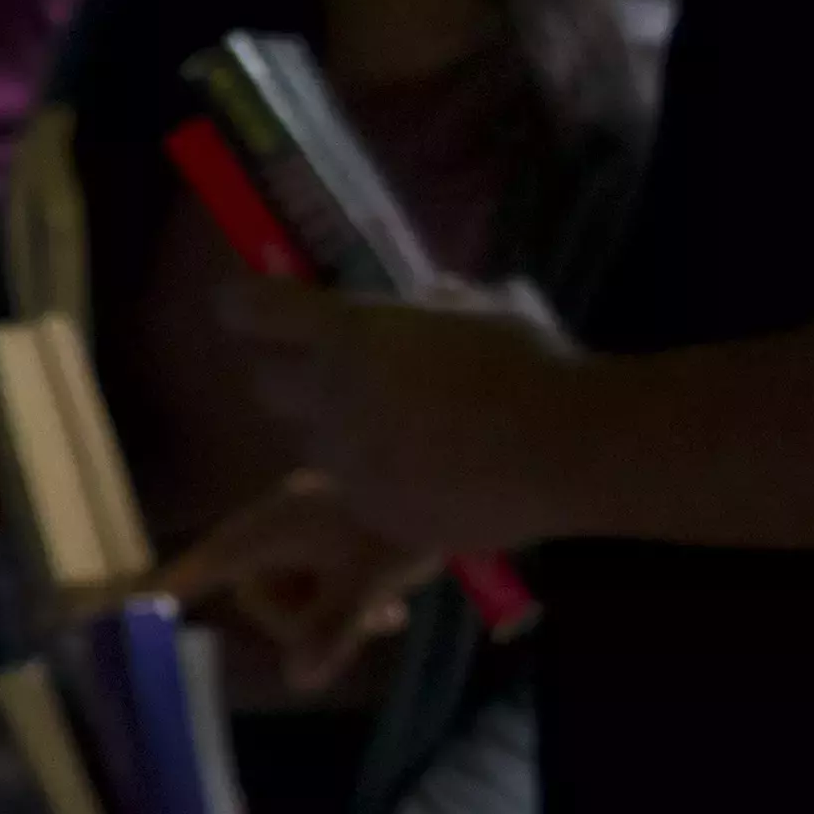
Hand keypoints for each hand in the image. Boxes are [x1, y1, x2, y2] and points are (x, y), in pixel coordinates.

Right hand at [147, 471, 427, 698]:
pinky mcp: (333, 522)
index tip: (120, 606)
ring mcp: (303, 520)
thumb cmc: (395, 522)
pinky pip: (321, 569)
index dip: (164, 591)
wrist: (447, 460)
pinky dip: (347, 592)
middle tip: (362, 628)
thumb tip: (298, 682)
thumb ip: (330, 632)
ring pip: (297, 584)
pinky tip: (390, 608)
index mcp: (265, 532)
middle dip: (304, 619)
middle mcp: (273, 523)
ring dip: (334, 609)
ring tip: (387, 616)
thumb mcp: (366, 584)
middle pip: (261, 591)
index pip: (200, 570)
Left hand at [225, 277, 582, 564]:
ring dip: (336, 431)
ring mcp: (347, 462)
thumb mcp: (479, 307)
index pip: (252, 311)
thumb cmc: (529, 362)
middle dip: (287, 372)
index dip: (245, 306)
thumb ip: (433, 306)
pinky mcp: (371, 513)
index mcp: (348, 333)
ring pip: (311, 444)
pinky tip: (427, 472)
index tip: (249, 305)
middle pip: (265, 383)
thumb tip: (425, 300)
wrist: (568, 449)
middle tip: (330, 370)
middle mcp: (330, 397)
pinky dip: (376, 479)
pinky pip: (353, 490)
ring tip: (397, 427)